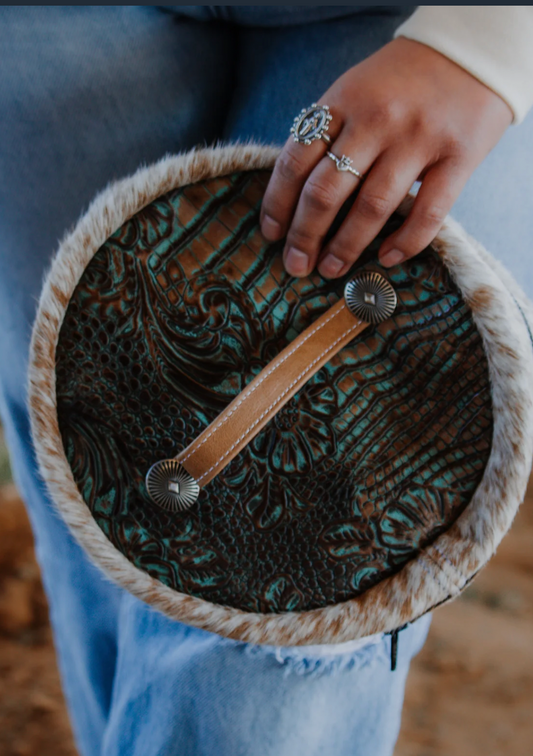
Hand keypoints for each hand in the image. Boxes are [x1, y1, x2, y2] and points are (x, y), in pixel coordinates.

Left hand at [260, 37, 512, 277]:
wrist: (470, 52)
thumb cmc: (400, 81)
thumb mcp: (353, 91)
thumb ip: (327, 133)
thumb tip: (294, 196)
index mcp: (343, 102)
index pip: (295, 161)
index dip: (277, 203)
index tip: (271, 234)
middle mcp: (377, 120)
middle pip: (326, 191)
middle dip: (304, 235)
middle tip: (296, 264)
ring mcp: (418, 139)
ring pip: (371, 207)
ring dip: (346, 246)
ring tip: (331, 269)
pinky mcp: (458, 157)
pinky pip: (428, 212)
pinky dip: (405, 243)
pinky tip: (387, 258)